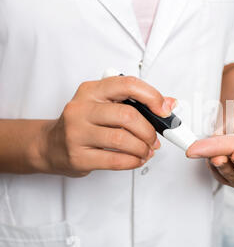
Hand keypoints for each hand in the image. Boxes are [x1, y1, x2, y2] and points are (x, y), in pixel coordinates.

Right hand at [37, 76, 175, 176]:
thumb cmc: (84, 123)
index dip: (152, 97)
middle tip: (155, 139)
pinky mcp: (78, 156)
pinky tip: (136, 159)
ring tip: (147, 151)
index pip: (127, 85)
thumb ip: (136, 103)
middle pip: (127, 116)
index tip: (164, 110)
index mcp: (91, 90)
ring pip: (122, 139)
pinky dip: (133, 161)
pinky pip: (115, 160)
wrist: (50, 145)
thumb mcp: (105, 105)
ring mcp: (77, 132)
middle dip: (149, 131)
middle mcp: (81, 108)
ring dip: (142, 148)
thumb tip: (170, 104)